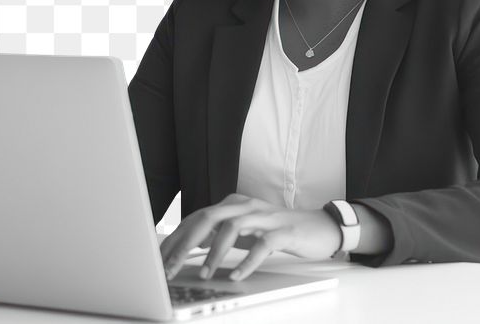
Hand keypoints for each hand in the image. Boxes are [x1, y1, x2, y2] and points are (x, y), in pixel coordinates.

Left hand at [159, 193, 342, 280]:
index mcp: (233, 204)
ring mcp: (265, 217)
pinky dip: (246, 261)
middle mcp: (246, 206)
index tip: (159, 259)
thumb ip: (220, 234)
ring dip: (214, 253)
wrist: (320, 227)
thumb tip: (189, 248)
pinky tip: (236, 275)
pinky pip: (262, 245)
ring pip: (232, 228)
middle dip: (185, 244)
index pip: (196, 218)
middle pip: (208, 219)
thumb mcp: (245, 231)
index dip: (175, 239)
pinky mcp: (284, 232)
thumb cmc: (278, 231)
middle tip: (170, 268)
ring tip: (204, 274)